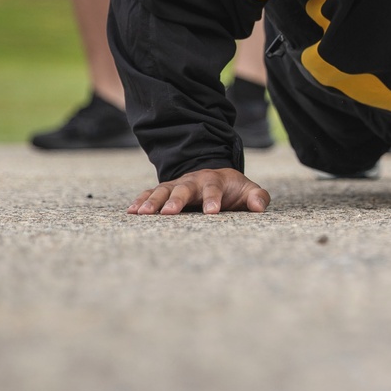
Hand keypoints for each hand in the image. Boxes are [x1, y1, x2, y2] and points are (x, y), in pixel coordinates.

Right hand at [128, 167, 269, 216]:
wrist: (215, 175)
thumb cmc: (233, 189)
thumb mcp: (248, 190)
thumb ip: (257, 198)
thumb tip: (259, 207)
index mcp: (215, 180)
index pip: (213, 189)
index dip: (213, 200)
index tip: (212, 212)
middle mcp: (193, 181)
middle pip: (184, 189)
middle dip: (176, 200)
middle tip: (169, 213)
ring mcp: (176, 185)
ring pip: (162, 190)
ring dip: (152, 201)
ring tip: (142, 214)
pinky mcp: (165, 191)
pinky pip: (150, 194)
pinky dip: (140, 201)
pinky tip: (131, 211)